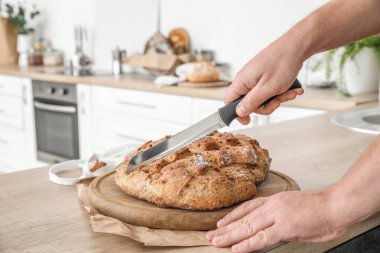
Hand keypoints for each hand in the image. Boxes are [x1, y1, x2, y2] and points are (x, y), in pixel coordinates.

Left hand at [206, 190, 347, 252]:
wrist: (337, 204)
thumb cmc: (320, 207)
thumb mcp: (295, 206)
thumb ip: (281, 215)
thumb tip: (273, 225)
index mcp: (274, 199)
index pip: (247, 207)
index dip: (232, 216)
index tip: (221, 223)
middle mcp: (272, 206)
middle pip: (243, 218)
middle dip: (226, 228)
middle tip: (210, 235)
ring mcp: (277, 216)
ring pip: (248, 227)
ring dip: (230, 237)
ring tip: (215, 242)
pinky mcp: (285, 228)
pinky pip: (262, 239)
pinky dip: (247, 245)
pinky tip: (235, 249)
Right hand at [225, 38, 303, 124]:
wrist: (297, 46)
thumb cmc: (282, 63)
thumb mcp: (267, 88)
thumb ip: (252, 102)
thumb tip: (239, 113)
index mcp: (241, 81)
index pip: (229, 102)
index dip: (236, 113)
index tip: (248, 121)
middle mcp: (246, 80)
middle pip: (249, 103)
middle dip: (267, 105)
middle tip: (278, 100)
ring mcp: (255, 78)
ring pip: (262, 98)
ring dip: (277, 99)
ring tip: (290, 92)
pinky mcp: (264, 77)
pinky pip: (269, 91)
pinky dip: (281, 92)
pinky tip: (292, 89)